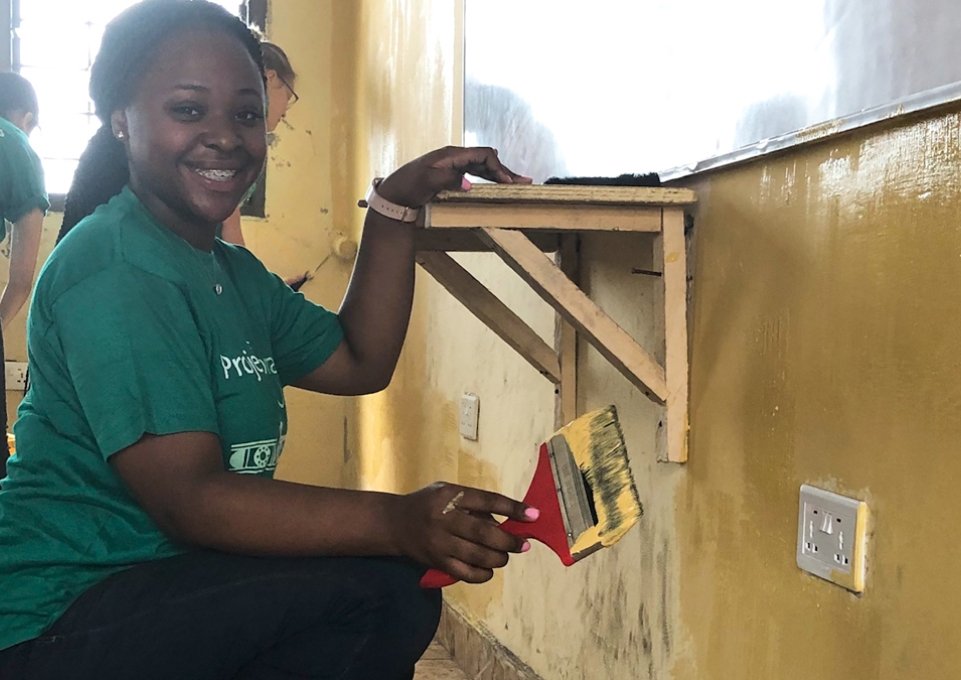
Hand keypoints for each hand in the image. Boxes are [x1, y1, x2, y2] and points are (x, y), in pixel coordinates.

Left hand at [376, 146, 531, 208]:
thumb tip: (468, 184)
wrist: (393, 194)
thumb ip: (448, 180)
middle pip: (487, 160)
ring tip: (517, 183)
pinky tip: (497, 184)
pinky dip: (489, 179)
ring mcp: (453, 166)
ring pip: (483, 167)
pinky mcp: (451, 175)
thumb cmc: (407, 185)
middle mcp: (455, 158)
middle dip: (505, 171)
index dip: (498, 168)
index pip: (483, 155)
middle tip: (525, 181)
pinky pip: (476, 174)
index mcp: (451, 155)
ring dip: (500, 175)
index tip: (508, 183)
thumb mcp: (426, 182)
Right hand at [393, 482, 535, 582]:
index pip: (488, 500)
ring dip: (499, 558)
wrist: (394, 523)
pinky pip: (467, 573)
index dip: (513, 508)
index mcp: (451, 495)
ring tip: (505, 555)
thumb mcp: (449, 492)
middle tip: (522, 544)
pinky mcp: (437, 562)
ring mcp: (440, 543)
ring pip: (479, 556)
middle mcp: (445, 518)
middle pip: (485, 533)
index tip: (533, 515)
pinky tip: (488, 568)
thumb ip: (475, 504)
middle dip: (510, 541)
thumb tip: (508, 522)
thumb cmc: (429, 504)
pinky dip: (484, 573)